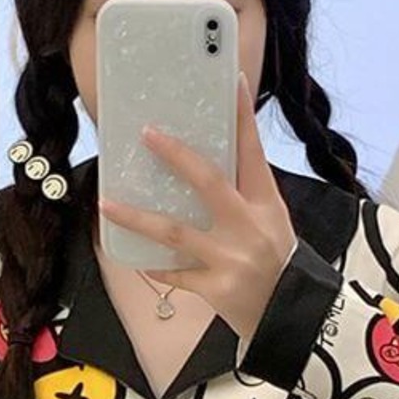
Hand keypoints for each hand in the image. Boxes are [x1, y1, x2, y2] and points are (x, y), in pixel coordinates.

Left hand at [98, 72, 297, 346]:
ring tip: (107, 205)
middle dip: (176, 155)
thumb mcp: (271, 222)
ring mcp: (230, 259)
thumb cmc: (277, 264)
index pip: (253, 152)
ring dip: (137, 217)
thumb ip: (243, 195)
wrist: (292, 318)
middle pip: (208, 182)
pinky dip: (156, 266)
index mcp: (266, 204)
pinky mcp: (216, 289)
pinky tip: (138, 259)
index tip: (230, 81)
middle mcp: (248, 227)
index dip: (242, 117)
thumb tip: (204, 166)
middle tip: (147, 134)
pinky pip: (175, 274)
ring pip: (175, 231)